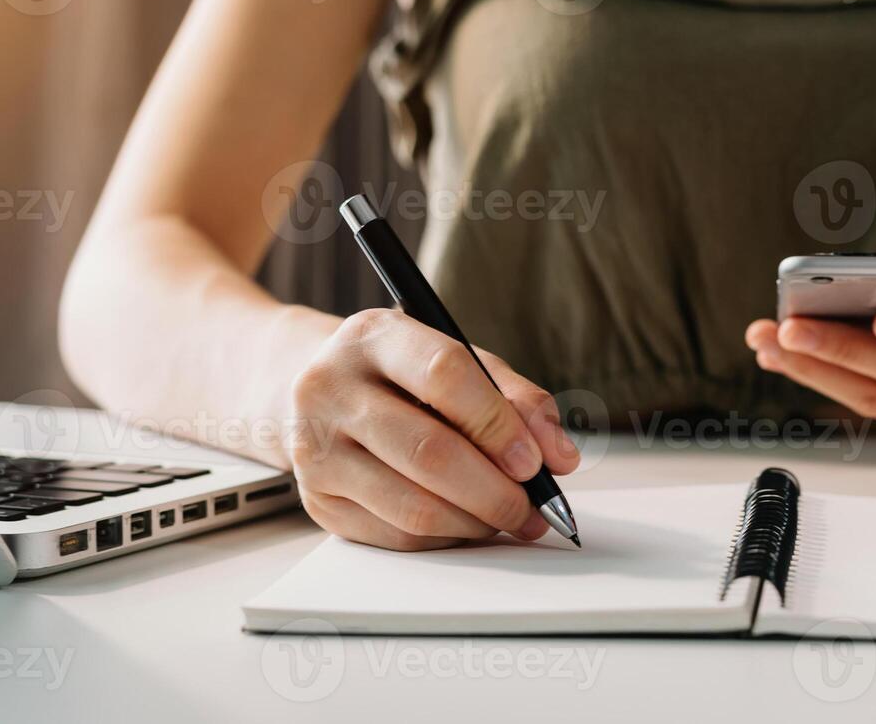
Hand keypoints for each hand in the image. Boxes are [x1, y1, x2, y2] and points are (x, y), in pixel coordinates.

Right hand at [286, 308, 579, 550]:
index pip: (444, 376)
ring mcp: (316, 448)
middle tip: (533, 507)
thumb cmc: (402, 375)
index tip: (535, 461)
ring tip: (507, 516)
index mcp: (375, 337)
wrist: (316, 389)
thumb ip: (517, 399)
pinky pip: (396, 535)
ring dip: (477, 521)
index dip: (498, 425)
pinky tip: (466, 522)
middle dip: (496, 490)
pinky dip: (446, 537)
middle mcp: (331, 389)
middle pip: (429, 452)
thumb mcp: (460, 360)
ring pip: (414, 505)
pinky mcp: (317, 500)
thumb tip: (560, 456)